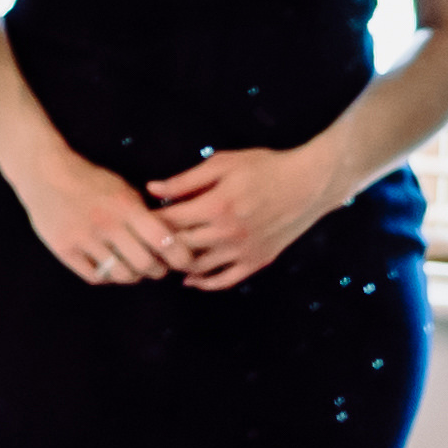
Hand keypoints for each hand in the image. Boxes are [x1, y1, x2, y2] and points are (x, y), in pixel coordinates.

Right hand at [8, 146, 191, 289]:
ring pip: (121, 275)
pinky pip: (95, 277)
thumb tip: (172, 241)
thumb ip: (145, 214)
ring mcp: (83, 238)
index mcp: (126, 206)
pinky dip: (107, 276)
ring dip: (133, 276)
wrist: (44, 174)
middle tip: (157, 268)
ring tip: (133, 269)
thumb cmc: (90, 181)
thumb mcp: (123, 189)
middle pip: (145, 264)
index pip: (164, 240)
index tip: (183, 261)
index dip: (180, 256)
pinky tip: (108, 267)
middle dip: (158, 270)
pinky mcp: (64, 249)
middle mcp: (106, 224)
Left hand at [145, 145, 348, 293]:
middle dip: (159, 245)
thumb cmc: (265, 167)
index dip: (149, 221)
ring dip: (177, 265)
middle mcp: (227, 233)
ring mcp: (243, 251)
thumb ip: (185, 180)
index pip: (169, 221)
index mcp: (215, 205)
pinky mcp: (257, 261)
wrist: (309, 183)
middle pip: (180, 246)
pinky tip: (191, 279)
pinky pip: (225, 280)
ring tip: (163, 259)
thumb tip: (152, 189)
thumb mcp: (223, 164)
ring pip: (199, 267)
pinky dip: (205, 283)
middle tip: (144, 242)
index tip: (137, 220)